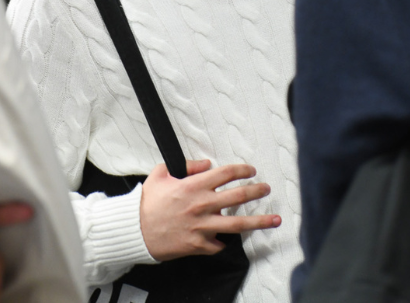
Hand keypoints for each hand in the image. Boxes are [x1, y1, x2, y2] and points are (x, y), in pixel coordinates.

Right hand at [140, 159, 278, 260]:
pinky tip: (225, 240)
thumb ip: (185, 166)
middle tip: (266, 189)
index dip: (242, 170)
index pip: (226, 174)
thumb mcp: (159, 175)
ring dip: (260, 221)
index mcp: (192, 186)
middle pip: (239, 196)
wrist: (134, 230)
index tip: (250, 171)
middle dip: (257, 191)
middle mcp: (201, 205)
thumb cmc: (146, 203)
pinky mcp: (200, 244)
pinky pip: (219, 244)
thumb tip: (206, 164)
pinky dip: (222, 242)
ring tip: (276, 219)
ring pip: (239, 224)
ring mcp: (202, 226)